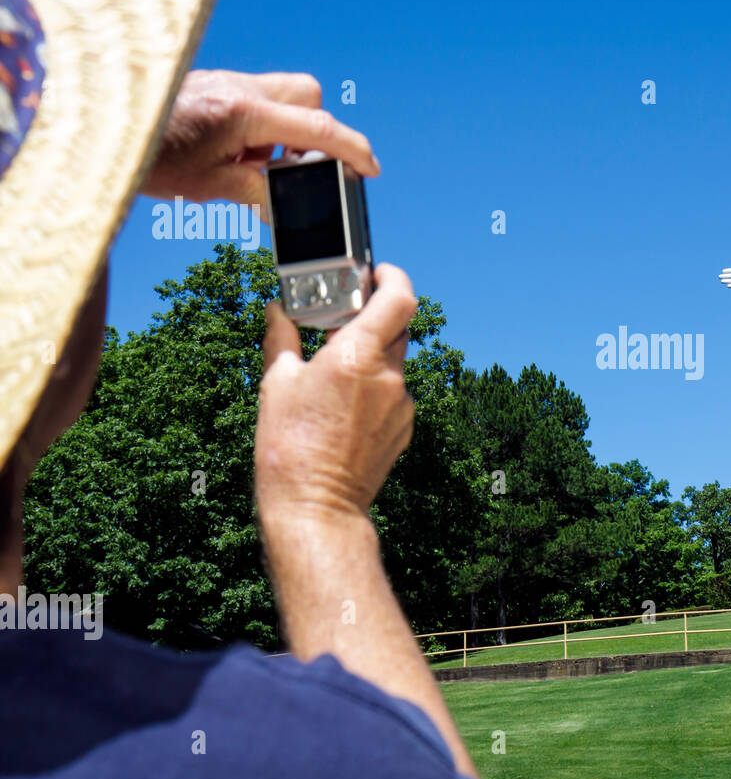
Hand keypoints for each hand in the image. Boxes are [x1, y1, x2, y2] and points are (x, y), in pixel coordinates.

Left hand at [140, 70, 380, 212]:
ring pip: (280, 95)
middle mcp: (238, 88)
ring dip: (282, 131)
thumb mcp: (211, 184)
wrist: (94, 129)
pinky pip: (251, 100)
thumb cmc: (147, 156)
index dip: (351, 149)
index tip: (370, 168)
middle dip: (315, 128)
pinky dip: (255, 129)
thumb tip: (286, 203)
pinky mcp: (209, 87)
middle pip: (307, 94)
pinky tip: (230, 155)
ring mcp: (223, 83)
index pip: (317, 127)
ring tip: (253, 166)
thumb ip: (259, 189)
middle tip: (297, 165)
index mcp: (244, 113)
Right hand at [255, 264, 415, 525]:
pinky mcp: (405, 428)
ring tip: (334, 377)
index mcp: (358, 356)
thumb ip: (282, 338)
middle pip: (397, 327)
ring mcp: (401, 404)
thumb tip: (278, 311)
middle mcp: (388, 377)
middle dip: (373, 319)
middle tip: (341, 322)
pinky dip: (375, 390)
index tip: (377, 272)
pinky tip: (345, 409)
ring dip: (371, 359)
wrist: (315, 506)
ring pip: (394, 364)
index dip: (392, 277)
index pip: (399, 297)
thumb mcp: (276, 383)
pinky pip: (394, 394)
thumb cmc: (289, 447)